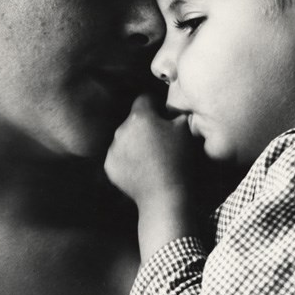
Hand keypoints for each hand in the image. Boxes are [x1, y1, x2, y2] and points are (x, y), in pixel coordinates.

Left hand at [105, 94, 193, 211]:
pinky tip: (142, 168)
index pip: (145, 99)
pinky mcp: (109, 166)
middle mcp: (121, 129)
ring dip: (135, 142)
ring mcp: (113, 148)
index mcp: (140, 116)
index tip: (163, 116)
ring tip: (152, 158)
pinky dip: (128, 159)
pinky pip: (119, 156)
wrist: (165, 195)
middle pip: (134, 120)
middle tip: (161, 141)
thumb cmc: (178, 160)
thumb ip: (177, 111)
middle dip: (145, 126)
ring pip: (125, 138)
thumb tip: (172, 107)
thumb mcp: (185, 129)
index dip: (156, 105)